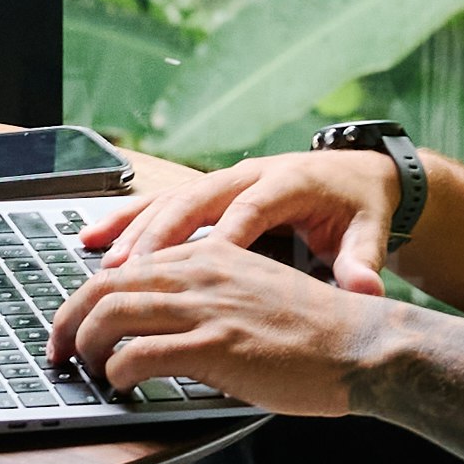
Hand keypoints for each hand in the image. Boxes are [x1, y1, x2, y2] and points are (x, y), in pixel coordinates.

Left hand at [46, 227, 384, 420]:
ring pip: (111, 315)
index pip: (128, 264)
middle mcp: (202, 270)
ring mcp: (206, 307)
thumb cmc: (314, 330)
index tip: (74, 320)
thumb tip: (164, 321)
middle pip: (105, 285)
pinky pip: (139, 355)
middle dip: (68, 319)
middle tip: (57, 349)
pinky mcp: (214, 346)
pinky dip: (117, 372)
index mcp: (211, 253)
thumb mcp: (255, 290)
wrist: (362, 345)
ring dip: (84, 345)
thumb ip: (210, 294)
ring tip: (81, 368)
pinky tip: (119, 386)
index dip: (88, 293)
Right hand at [68, 142, 399, 296]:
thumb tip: (368, 289)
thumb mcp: (371, 232)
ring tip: (102, 267)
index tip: (197, 273)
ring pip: (169, 202)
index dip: (221, 238)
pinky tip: (92, 241)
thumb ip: (364, 261)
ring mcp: (224, 181)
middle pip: (195, 203)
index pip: (248, 211)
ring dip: (133, 232)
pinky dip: (125, 221)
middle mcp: (247, 176)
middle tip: (127, 274)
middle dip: (159, 237)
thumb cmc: (361, 207)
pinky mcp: (209, 192)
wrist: (359, 174)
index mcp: (287, 183)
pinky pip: (160, 204)